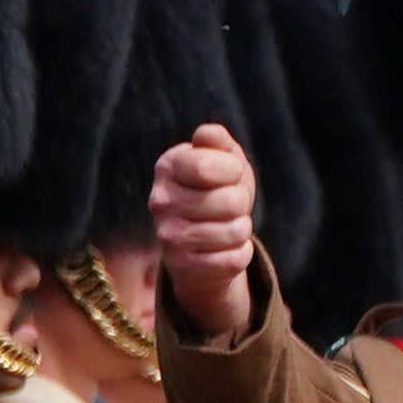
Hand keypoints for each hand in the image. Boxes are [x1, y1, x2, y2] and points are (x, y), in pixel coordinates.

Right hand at [150, 123, 260, 340]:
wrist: (204, 240)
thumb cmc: (218, 189)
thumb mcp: (222, 158)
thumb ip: (217, 141)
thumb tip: (206, 134)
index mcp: (168, 166)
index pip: (209, 166)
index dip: (233, 170)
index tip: (228, 173)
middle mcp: (160, 201)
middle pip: (231, 201)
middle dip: (241, 202)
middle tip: (228, 205)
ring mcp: (168, 236)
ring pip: (235, 233)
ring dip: (242, 229)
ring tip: (228, 226)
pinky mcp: (181, 267)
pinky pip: (234, 260)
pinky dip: (240, 254)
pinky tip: (225, 249)